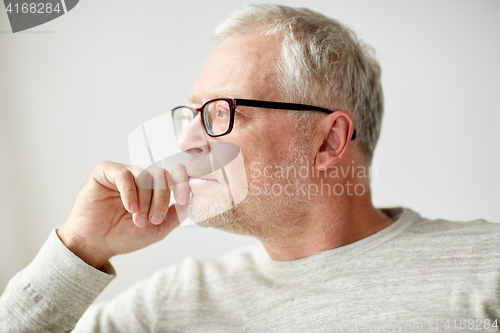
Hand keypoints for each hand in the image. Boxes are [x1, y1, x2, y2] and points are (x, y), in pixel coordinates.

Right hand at [58, 161, 189, 268]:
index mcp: (155, 187)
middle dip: (162, 199)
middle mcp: (141, 176)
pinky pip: (124, 175)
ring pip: (145, 175)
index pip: (175, 173)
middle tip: (153, 220)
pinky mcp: (105, 172)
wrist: (95, 245)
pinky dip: (130, 192)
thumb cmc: (124, 236)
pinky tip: (130, 208)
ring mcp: (124, 172)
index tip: (184, 200)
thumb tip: (194, 202)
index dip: (183, 183)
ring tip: (138, 220)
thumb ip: (176, 215)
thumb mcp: (158, 229)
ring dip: (145, 200)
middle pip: (162, 175)